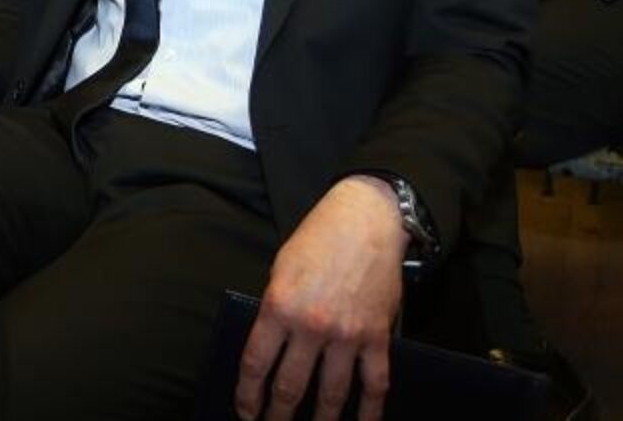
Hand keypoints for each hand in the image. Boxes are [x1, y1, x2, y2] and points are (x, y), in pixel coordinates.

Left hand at [235, 175, 408, 420]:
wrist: (365, 220)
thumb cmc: (317, 240)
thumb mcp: (280, 269)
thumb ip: (275, 311)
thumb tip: (270, 350)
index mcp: (279, 307)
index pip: (256, 365)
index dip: (247, 396)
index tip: (245, 413)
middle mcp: (311, 326)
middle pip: (290, 388)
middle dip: (277, 416)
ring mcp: (347, 335)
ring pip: (331, 395)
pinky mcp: (377, 337)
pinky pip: (374, 384)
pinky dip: (369, 412)